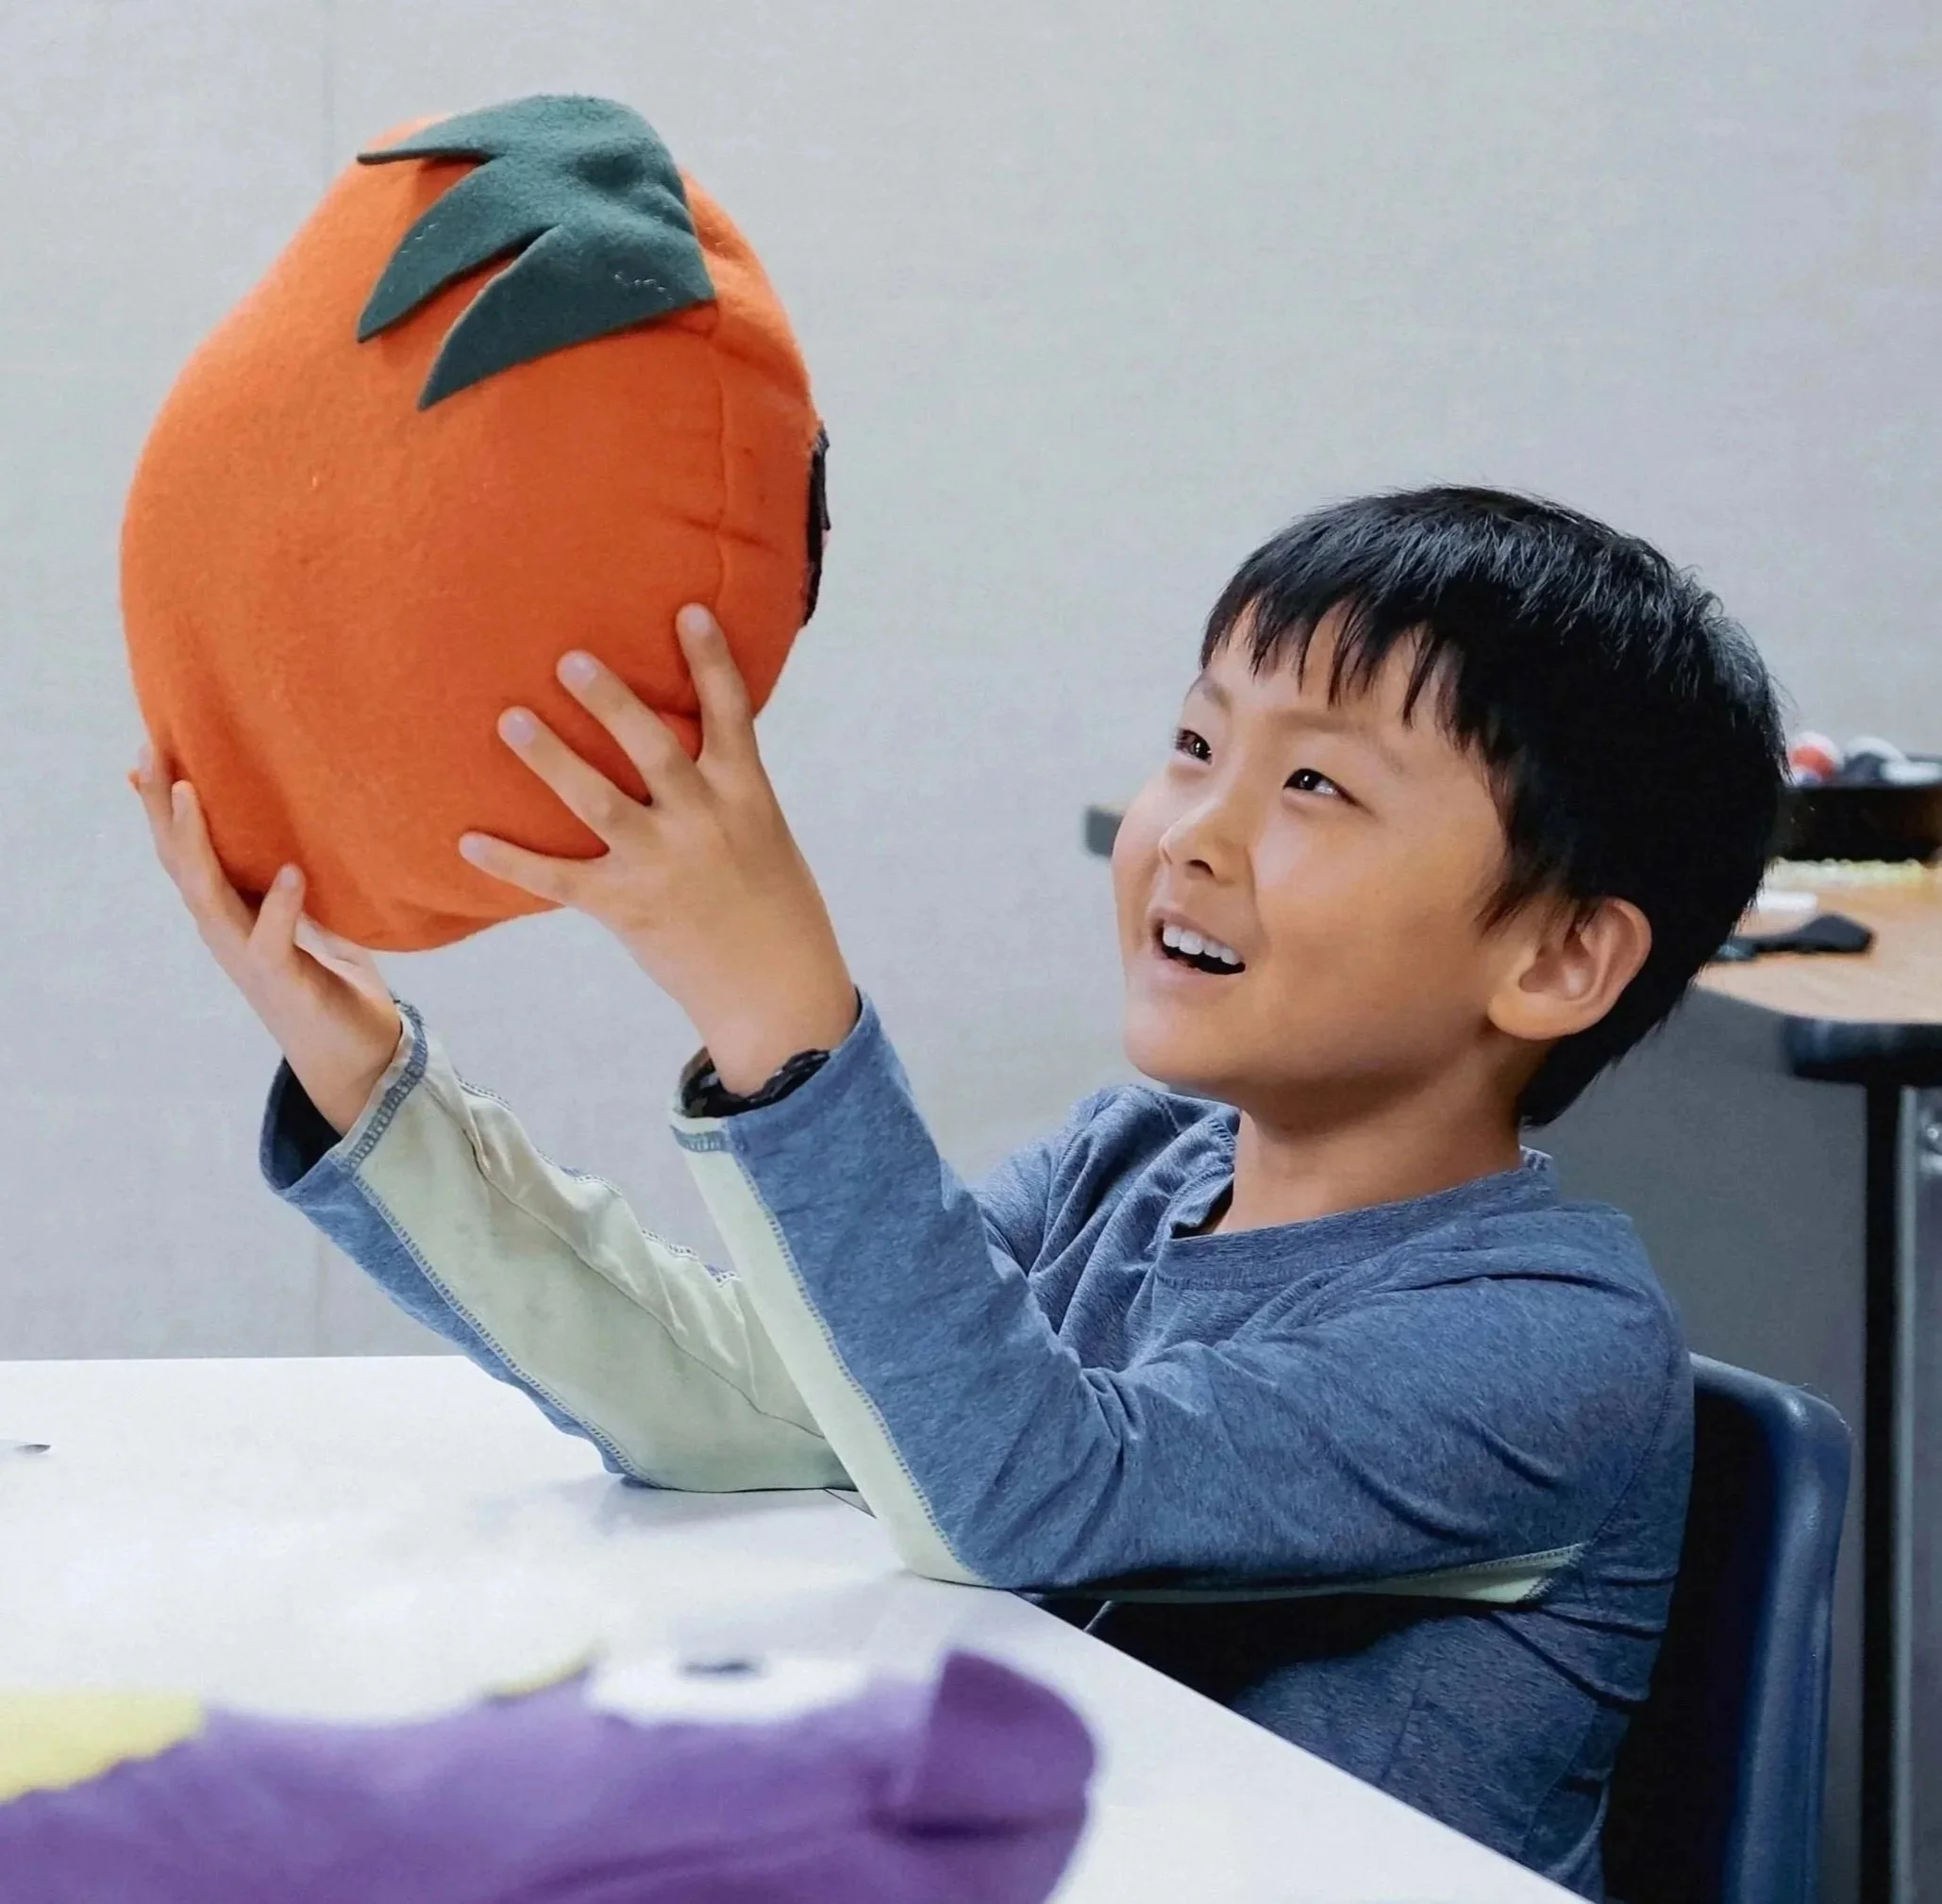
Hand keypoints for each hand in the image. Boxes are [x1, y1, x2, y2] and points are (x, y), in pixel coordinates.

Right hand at [129, 745, 404, 1137]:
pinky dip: (284, 907)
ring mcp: (251, 960)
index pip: (188, 852)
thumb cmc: (338, 987)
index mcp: (233, 915)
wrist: (362, 1060)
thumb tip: (306, 831)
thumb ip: (301, 884)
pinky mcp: (288, 984)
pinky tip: (295, 872)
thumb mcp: (317, 922)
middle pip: (182, 863)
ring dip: (197, 843)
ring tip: (192, 792)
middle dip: (164, 808)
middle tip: (152, 750)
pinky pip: (276, 942)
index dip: (165, 805)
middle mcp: (229, 934)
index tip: (150, 750)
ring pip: (210, 896)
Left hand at [458, 604, 858, 1093]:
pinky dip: (511, 861)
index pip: (730, 714)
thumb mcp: (765, 837)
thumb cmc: (775, 907)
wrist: (776, 992)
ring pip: (596, 801)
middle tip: (569, 659)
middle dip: (610, 701)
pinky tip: (469, 842)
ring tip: (510, 721)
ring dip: (550, 759)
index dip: (711, 660)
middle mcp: (704, 821)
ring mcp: (662, 864)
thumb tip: (682, 744)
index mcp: (746, 796)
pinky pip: (559, 878)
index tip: (688, 611)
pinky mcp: (626, 908)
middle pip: (652, 747)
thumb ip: (723, 791)